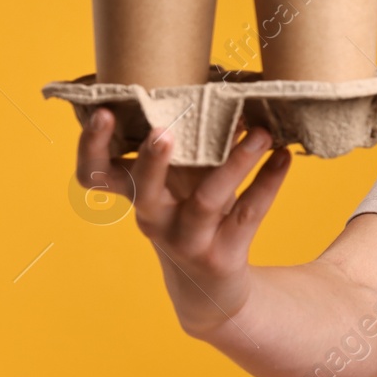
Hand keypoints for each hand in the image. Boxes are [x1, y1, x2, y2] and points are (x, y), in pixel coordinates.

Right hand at [75, 107, 291, 337]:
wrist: (210, 290)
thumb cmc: (191, 217)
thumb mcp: (179, 184)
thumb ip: (188, 145)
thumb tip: (220, 86)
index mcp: (137, 195)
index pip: (95, 174)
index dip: (91, 146)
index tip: (101, 112)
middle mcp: (154, 219)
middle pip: (143, 190)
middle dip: (151, 160)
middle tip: (164, 131)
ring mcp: (188, 240)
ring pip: (207, 201)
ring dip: (235, 163)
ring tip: (261, 132)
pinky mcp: (222, 255)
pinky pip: (248, 213)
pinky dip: (269, 182)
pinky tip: (285, 157)